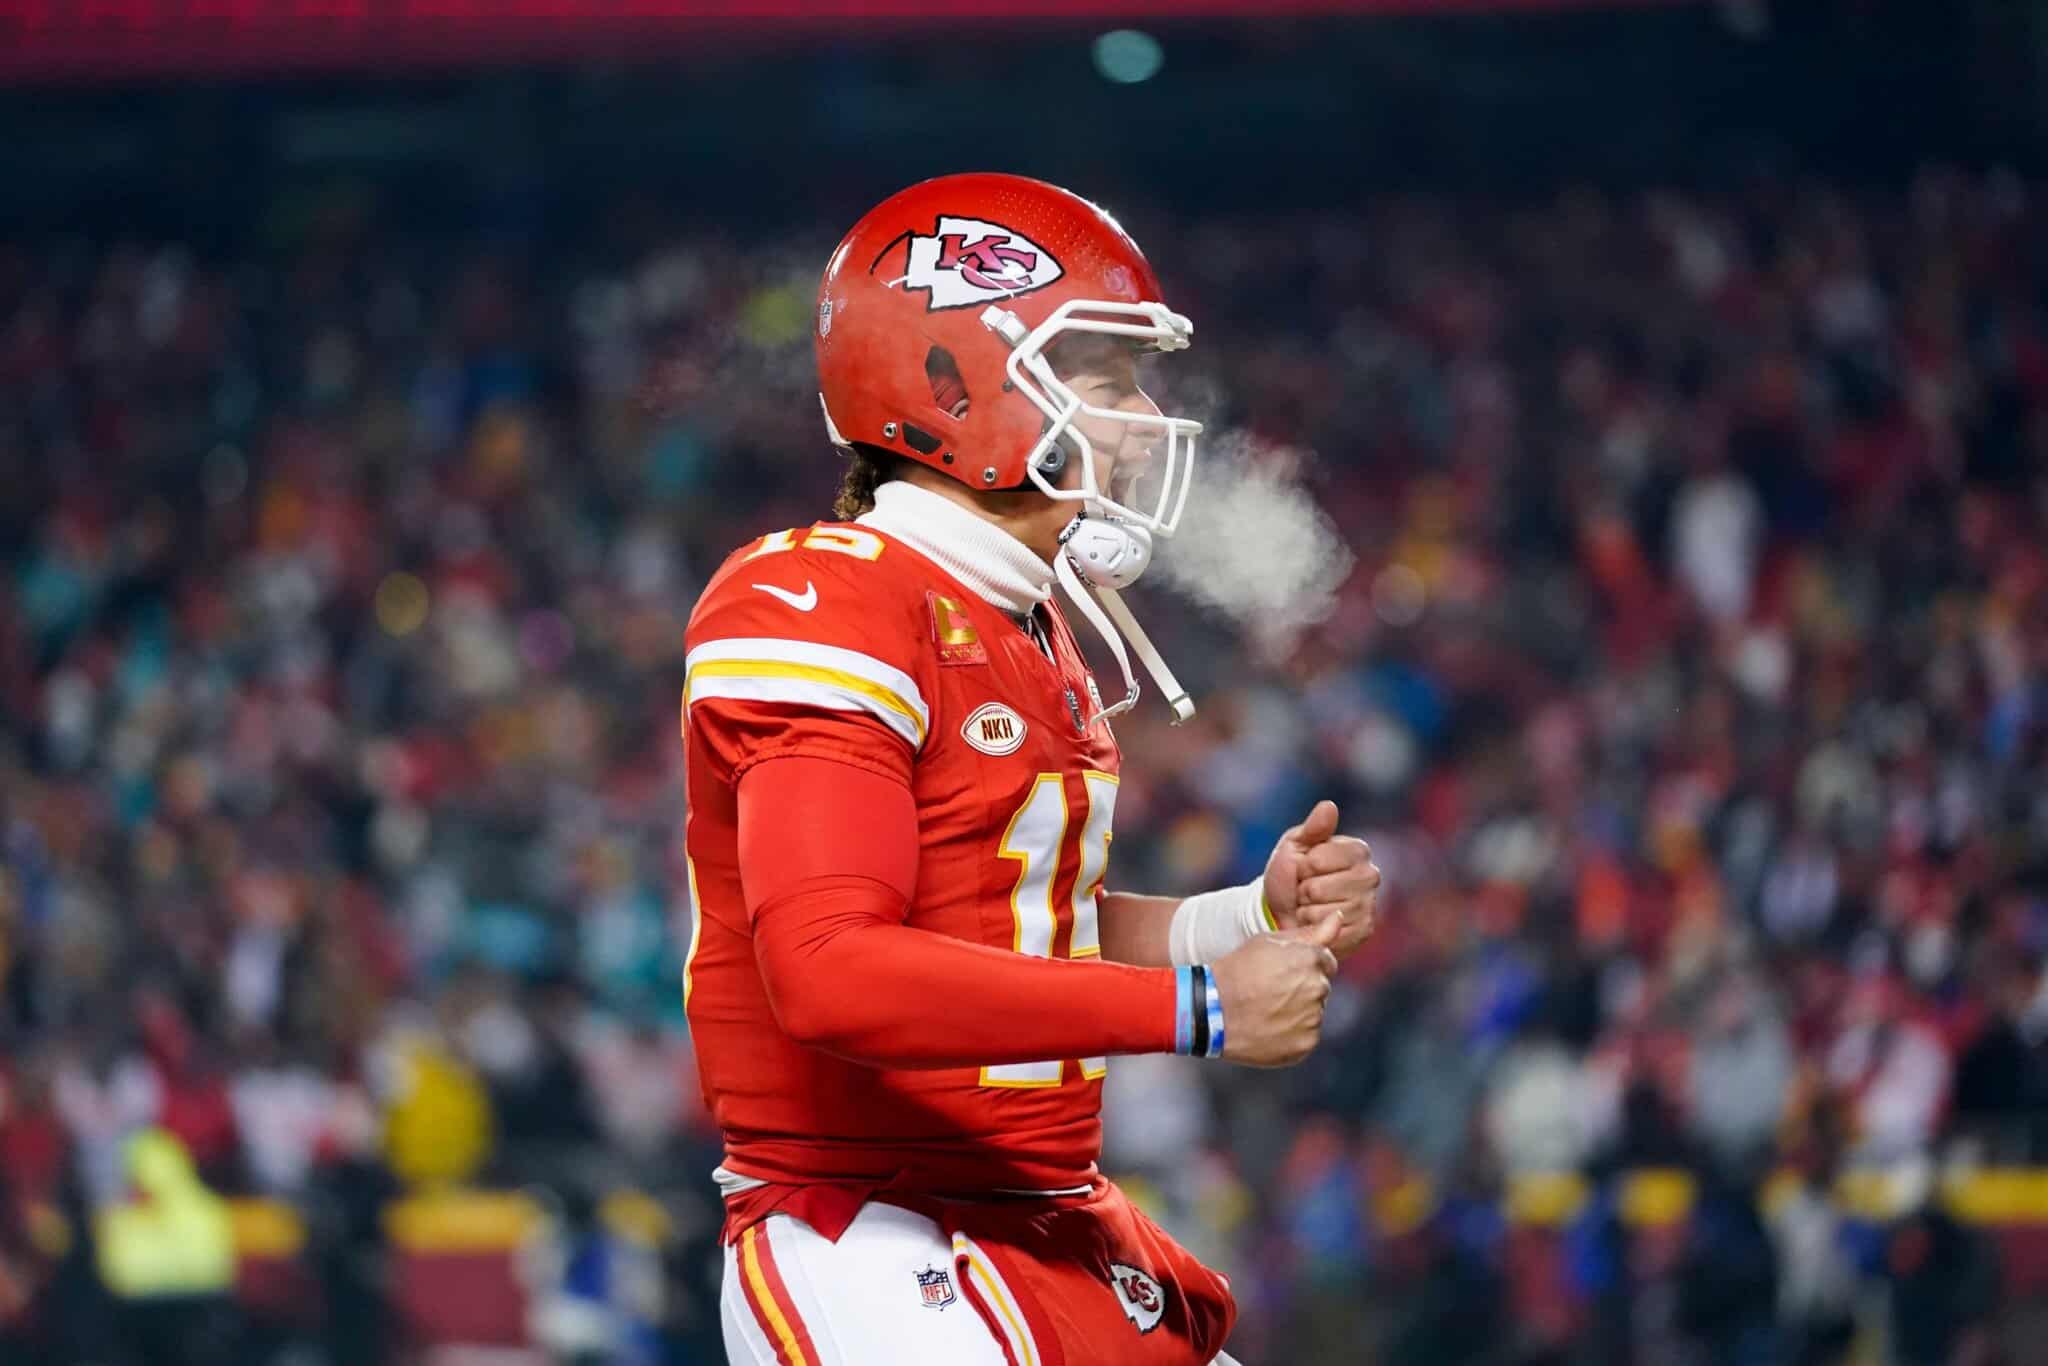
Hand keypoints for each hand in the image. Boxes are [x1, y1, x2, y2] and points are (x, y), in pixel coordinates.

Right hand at [1211, 914, 1339, 1066]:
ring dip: (1299, 1010)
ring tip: (1267, 1009)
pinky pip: (1307, 1035)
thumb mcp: (1268, 941)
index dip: (1303, 965)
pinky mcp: (1306, 1044)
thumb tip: (1338, 917)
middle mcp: (1318, 988)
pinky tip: (1270, 1026)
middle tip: (1270, 990)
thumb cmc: (1238, 969)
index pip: (1326, 961)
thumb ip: (1310, 932)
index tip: (1282, 971)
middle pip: (1321, 986)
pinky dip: (1293, 1033)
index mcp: (1312, 959)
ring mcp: (1313, 1018)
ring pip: (1315, 1012)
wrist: (1212, 1009)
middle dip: (1303, 987)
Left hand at [1262, 799, 1381, 959]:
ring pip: (1325, 912)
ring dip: (1307, 911)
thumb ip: (1313, 828)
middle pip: (1320, 889)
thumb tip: (1329, 806)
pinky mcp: (1364, 930)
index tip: (1304, 867)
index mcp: (1357, 850)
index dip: (1303, 866)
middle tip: (1305, 891)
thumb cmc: (1290, 874)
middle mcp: (1370, 875)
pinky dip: (1316, 929)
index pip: (1319, 860)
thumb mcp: (1294, 845)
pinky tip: (1317, 924)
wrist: (1283, 911)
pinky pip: (1332, 932)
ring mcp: (1368, 905)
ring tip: (1309, 906)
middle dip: (1303, 890)